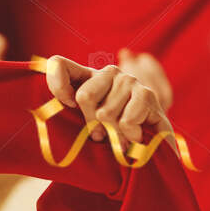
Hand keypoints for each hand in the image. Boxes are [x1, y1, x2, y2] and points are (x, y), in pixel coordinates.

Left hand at [44, 55, 169, 146]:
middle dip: (91, 123)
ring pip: (105, 113)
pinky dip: (129, 135)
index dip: (57, 85)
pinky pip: (126, 120)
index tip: (69, 106)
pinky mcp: (147, 93)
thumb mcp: (86, 125)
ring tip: (120, 136)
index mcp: (87, 76)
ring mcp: (129, 80)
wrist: (152, 145)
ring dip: (113, 133)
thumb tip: (70, 100)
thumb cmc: (112, 135)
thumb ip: (71, 112)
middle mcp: (108, 72)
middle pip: (84, 96)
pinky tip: (135, 135)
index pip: (58, 65)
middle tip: (102, 134)